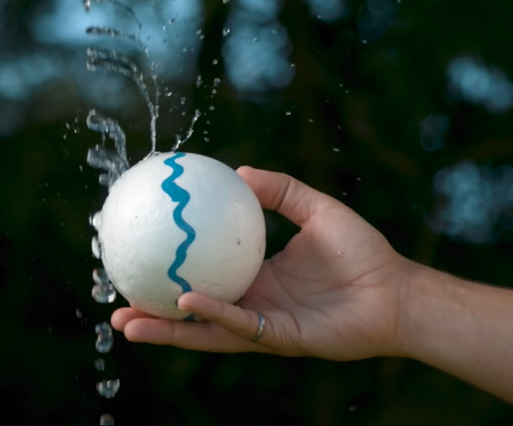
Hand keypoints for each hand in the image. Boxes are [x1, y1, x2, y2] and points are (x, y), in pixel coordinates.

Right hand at [111, 166, 419, 360]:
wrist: (397, 290)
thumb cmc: (362, 252)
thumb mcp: (315, 208)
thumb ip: (280, 189)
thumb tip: (237, 171)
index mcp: (255, 278)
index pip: (202, 277)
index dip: (170, 273)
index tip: (139, 259)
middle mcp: (252, 306)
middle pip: (191, 313)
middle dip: (152, 313)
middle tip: (115, 303)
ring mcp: (263, 327)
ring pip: (204, 330)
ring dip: (165, 328)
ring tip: (126, 320)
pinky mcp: (280, 340)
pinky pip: (240, 326)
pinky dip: (212, 314)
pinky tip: (185, 301)